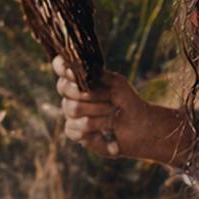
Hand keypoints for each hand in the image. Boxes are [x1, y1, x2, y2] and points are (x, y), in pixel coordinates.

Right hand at [53, 57, 179, 163]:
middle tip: (111, 100)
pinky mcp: (74, 132)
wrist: (138, 127)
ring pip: (73, 108)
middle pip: (64, 89)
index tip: (72, 71)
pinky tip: (108, 132)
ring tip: (113, 114)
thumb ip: (100, 75)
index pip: (60, 66)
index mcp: (80, 79)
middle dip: (91, 94)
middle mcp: (71, 95)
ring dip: (99, 111)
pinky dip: (97, 129)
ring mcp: (71, 114)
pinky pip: (76, 128)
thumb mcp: (118, 84)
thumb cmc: (128, 102)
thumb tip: (87, 70)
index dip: (61, 66)